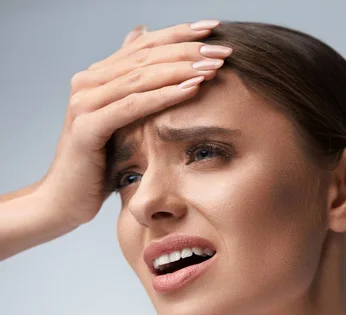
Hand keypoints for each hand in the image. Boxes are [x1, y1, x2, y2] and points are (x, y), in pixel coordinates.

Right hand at [35, 20, 230, 228]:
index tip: (214, 28)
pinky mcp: (87, 127)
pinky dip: (164, 96)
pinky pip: (132, 106)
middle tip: (223, 50)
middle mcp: (88, 82)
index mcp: (99, 76)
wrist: (66, 199)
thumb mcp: (122, 119)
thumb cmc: (101, 162)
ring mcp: (85, 102)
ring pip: (141, 77)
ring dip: (181, 70)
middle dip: (187, 50)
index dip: (179, 33)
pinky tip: (192, 89)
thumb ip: (132, 81)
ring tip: (213, 66)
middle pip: (146, 56)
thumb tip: (140, 34)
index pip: (145, 44)